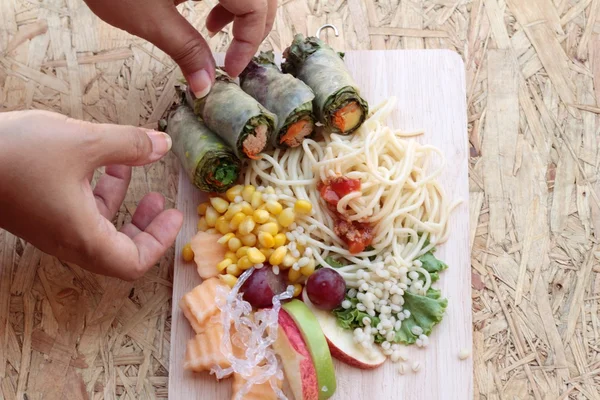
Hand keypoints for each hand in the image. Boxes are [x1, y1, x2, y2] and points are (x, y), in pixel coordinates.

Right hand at [0, 111, 182, 279]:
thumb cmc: (15, 153)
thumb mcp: (83, 142)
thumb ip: (128, 144)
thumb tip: (162, 144)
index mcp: (82, 237)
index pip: (132, 262)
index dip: (160, 242)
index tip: (174, 216)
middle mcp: (67, 240)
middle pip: (119, 249)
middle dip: (145, 225)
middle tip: (161, 202)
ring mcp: (50, 227)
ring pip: (98, 226)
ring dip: (121, 200)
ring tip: (132, 166)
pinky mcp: (37, 211)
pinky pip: (77, 210)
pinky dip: (97, 188)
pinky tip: (102, 158)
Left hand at [83, 0, 276, 96]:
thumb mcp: (149, 17)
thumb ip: (185, 50)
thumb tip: (207, 86)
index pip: (256, 8)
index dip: (249, 42)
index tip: (230, 69)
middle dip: (252, 27)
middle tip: (233, 55)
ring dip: (239, 10)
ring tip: (213, 30)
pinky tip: (200, 7)